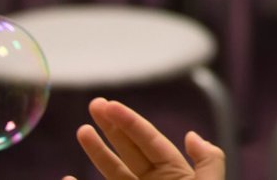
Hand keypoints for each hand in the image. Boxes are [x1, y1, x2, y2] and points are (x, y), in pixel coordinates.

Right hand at [66, 98, 224, 179]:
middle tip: (94, 105)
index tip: (110, 105)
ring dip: (97, 152)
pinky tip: (69, 178)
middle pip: (129, 150)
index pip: (150, 142)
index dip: (130, 122)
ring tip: (82, 131)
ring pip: (112, 172)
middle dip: (112, 128)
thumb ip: (208, 162)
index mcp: (174, 176)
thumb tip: (191, 135)